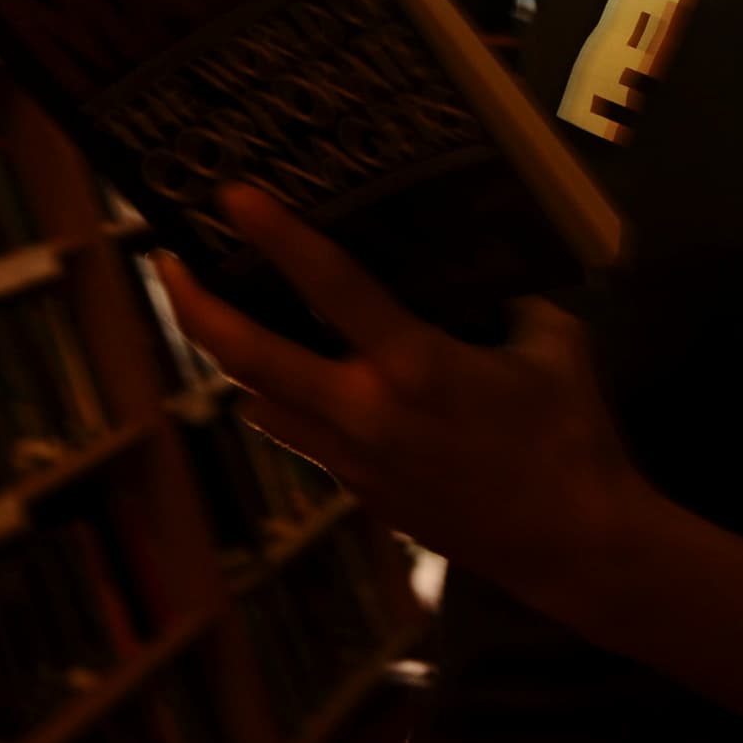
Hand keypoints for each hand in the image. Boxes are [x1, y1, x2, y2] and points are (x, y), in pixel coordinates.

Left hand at [151, 186, 657, 606]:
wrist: (573, 546)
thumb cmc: (572, 437)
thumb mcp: (553, 344)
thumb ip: (503, 302)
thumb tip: (472, 274)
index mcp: (415, 366)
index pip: (331, 286)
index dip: (276, 236)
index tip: (230, 196)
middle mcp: (366, 413)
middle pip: (250, 357)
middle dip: (197, 306)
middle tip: (169, 261)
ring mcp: (355, 461)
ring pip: (259, 403)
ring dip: (231, 359)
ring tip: (218, 312)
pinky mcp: (361, 494)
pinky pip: (301, 436)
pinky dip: (283, 399)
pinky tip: (294, 375)